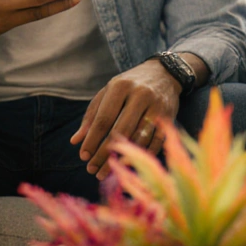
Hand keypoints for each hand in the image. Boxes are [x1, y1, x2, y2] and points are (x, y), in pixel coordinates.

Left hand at [71, 59, 180, 178]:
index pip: (103, 118)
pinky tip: (128, 165)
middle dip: (104, 153)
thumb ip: (92, 115)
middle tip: (92, 170)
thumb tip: (76, 141)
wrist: (164, 73)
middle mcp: (140, 94)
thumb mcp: (108, 92)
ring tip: (106, 172)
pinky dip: (140, 155)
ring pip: (138, 138)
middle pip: (120, 131)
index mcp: (121, 86)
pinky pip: (155, 141)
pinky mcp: (170, 116)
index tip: (83, 156)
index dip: (92, 139)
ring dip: (122, 158)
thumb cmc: (129, 86)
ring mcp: (157, 106)